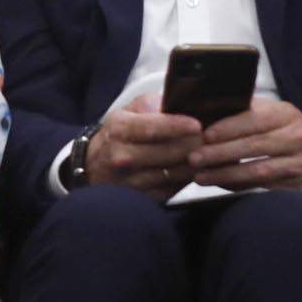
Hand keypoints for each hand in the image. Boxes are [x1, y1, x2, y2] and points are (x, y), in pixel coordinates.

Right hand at [85, 98, 203, 194]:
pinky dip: (186, 178)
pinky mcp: (142, 197)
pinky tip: (193, 168)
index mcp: (120, 130)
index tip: (197, 124)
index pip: (152, 128)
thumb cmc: (116, 134)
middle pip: (169, 152)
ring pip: (174, 172)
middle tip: (210, 138)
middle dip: (194, 144)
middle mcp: (123, 157)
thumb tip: (181, 103)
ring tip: (206, 152)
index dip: (178, 126)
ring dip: (194, 163)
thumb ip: (153, 105)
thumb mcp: (128, 111)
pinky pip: (173, 188)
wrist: (91, 165)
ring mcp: (132, 180)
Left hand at [188, 98, 301, 196]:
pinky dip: (242, 188)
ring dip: (226, 175)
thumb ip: (251, 112)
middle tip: (193, 158)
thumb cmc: (297, 132)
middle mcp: (296, 138)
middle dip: (220, 154)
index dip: (227, 128)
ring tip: (201, 177)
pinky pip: (266, 189)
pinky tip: (222, 187)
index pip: (254, 119)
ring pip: (259, 172)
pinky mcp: (301, 188)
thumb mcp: (280, 114)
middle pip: (254, 147)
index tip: (204, 135)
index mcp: (286, 115)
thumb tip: (210, 113)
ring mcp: (300, 165)